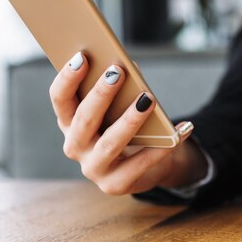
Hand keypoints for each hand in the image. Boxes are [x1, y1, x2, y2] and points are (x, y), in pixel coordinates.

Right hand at [49, 52, 207, 194]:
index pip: (60, 99)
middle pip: (83, 119)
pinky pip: (140, 163)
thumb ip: (122, 87)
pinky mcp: (116, 185)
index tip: (83, 56)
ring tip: (147, 99)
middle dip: (100, 94)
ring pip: (109, 143)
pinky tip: (181, 129)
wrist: (148, 164)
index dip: (68, 78)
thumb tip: (130, 67)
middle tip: (117, 72)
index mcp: (69, 123)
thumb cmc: (131, 126)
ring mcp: (94, 169)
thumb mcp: (122, 106)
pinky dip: (163, 146)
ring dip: (129, 120)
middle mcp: (75, 147)